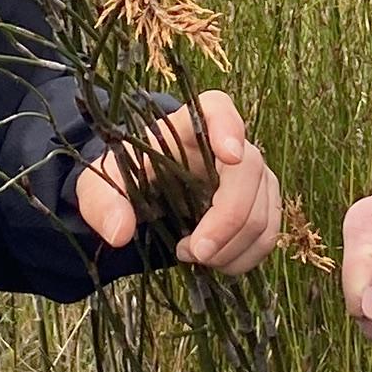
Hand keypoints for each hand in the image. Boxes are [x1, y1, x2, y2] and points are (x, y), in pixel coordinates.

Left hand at [74, 93, 282, 274]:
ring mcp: (252, 176)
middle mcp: (229, 145)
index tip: (229, 155)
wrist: (147, 197)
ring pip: (262, 212)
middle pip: (249, 172)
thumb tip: (118, 232)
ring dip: (230, 247)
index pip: (217, 108)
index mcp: (188, 126)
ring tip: (192, 256)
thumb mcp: (103, 187)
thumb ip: (104, 203)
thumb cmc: (129, 180)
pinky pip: (268, 235)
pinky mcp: (262, 204)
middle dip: (226, 220)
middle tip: (194, 252)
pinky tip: (214, 263)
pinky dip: (242, 258)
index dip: (228, 127)